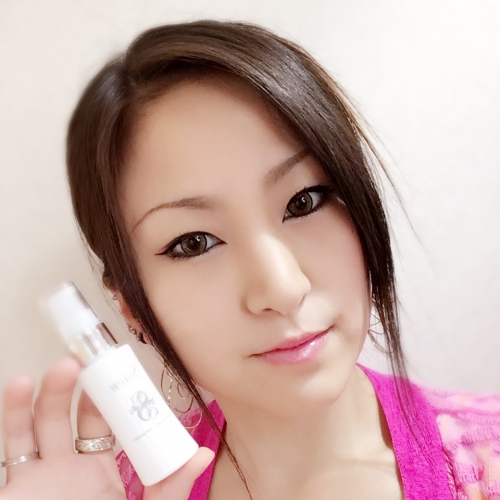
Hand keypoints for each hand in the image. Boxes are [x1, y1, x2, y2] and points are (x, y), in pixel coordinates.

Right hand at [0, 357, 213, 499]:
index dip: (110, 395)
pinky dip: (12, 413)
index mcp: (100, 472)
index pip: (106, 422)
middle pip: (70, 415)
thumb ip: (170, 488)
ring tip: (60, 368)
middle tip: (88, 360)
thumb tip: (203, 454)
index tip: (117, 368)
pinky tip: (18, 387)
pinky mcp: (15, 487)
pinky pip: (9, 445)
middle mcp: (67, 469)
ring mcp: (38, 476)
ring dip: (45, 392)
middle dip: (78, 385)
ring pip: (37, 424)